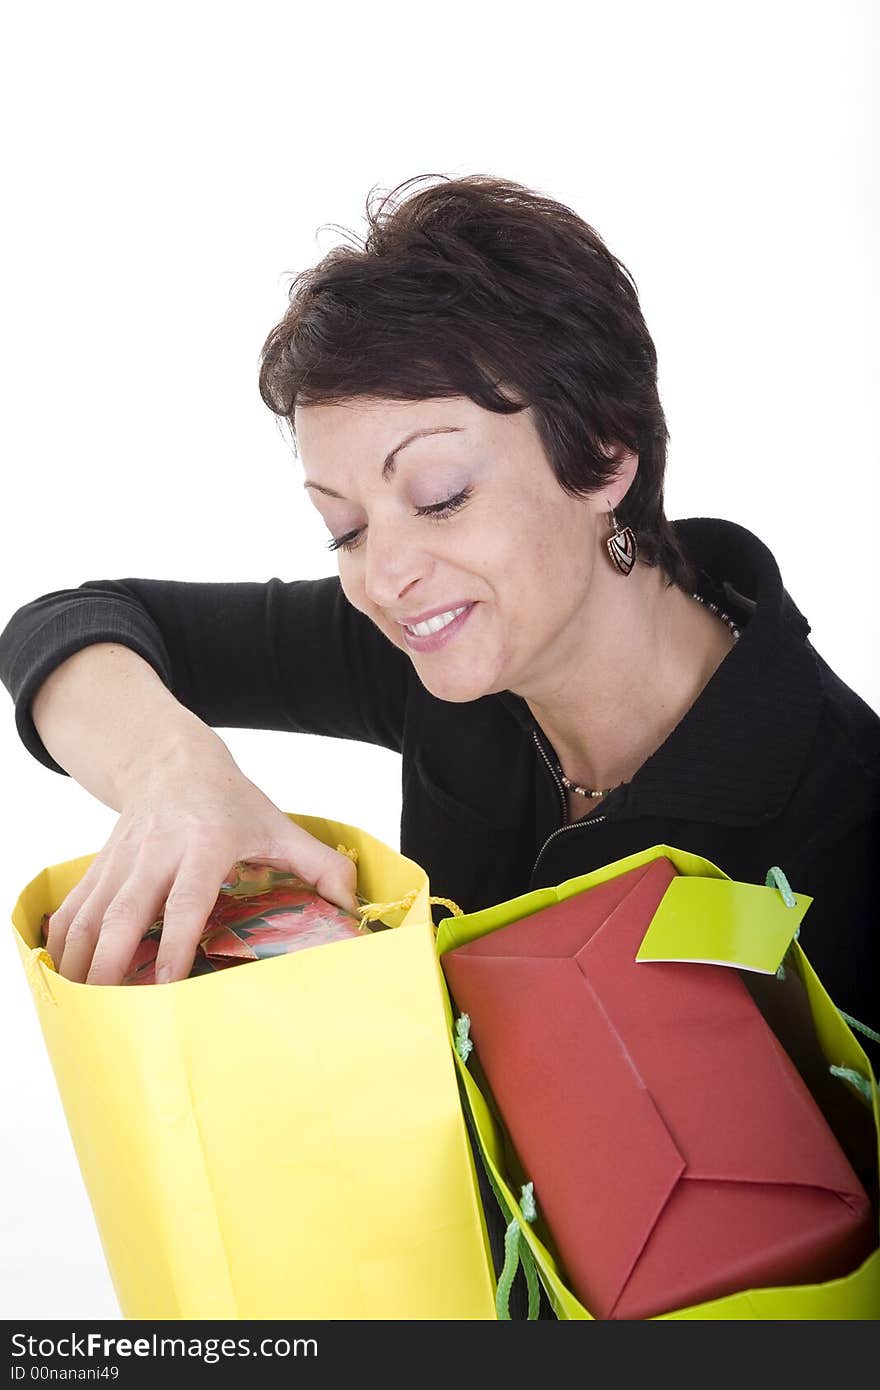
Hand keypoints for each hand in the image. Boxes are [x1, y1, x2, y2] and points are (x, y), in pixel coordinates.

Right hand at [43, 740, 359, 984]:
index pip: (185, 900)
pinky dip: (62, 941)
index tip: (165, 985)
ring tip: (81, 1002)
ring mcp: (122, 858)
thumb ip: (319, 865)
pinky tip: (63, 973)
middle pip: (124, 912)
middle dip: (112, 962)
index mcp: (205, 844)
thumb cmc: (230, 802)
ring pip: (90, 912)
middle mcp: (157, 851)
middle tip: (109, 1009)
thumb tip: (350, 904)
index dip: (173, 943)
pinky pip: (73, 906)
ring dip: (80, 959)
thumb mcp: (278, 825)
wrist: (172, 760)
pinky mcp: (101, 864)